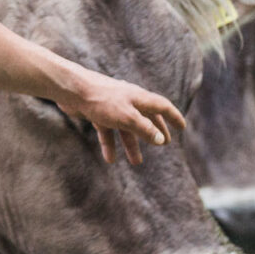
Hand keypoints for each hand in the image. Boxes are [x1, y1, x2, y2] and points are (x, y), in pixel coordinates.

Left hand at [58, 67, 185, 164]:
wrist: (72, 90)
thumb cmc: (102, 100)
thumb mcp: (127, 117)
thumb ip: (145, 129)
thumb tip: (161, 140)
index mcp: (140, 98)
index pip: (163, 107)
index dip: (174, 117)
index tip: (182, 127)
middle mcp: (128, 101)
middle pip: (146, 118)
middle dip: (155, 132)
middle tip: (164, 145)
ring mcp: (112, 107)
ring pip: (126, 128)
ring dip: (131, 145)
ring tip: (137, 162)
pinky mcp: (97, 113)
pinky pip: (107, 132)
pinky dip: (110, 145)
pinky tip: (110, 160)